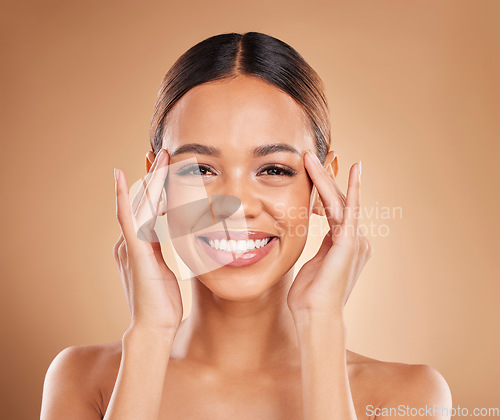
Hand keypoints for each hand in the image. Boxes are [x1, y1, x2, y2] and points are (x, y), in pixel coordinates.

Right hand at [113, 149, 182, 333]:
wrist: (155, 326)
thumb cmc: (163, 302)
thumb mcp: (166, 270)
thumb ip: (164, 251)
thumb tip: (172, 239)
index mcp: (141, 244)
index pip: (149, 208)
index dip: (157, 186)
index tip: (166, 167)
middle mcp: (131, 240)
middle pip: (144, 200)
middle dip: (155, 176)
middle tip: (165, 151)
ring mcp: (130, 244)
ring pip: (140, 203)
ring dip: (150, 179)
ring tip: (160, 155)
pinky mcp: (133, 250)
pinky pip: (127, 218)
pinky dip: (124, 197)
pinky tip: (121, 176)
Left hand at [287, 152, 372, 318]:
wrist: (315, 317)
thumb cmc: (309, 297)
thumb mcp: (313, 265)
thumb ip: (320, 247)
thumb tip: (317, 235)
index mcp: (345, 244)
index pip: (334, 210)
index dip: (323, 190)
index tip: (312, 173)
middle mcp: (355, 240)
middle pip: (337, 201)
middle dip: (322, 178)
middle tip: (309, 156)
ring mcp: (355, 240)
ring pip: (338, 201)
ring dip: (324, 178)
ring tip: (309, 157)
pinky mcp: (351, 243)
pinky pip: (350, 210)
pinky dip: (352, 189)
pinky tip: (354, 168)